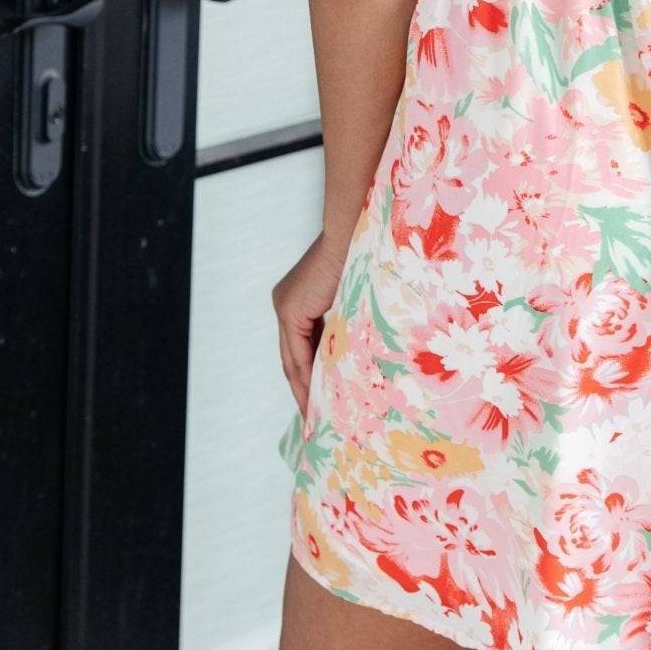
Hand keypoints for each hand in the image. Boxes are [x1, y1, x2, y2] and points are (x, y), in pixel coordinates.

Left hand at [272, 232, 348, 420]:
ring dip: (304, 388)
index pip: (300, 346)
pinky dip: (307, 376)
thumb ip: (348, 323)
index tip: (321, 398)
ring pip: (292, 359)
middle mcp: (285, 303)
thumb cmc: (366, 258)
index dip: (309, 374)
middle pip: (292, 357)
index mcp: (297, 299)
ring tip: (317, 415)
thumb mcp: (354, 299)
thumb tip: (360, 351)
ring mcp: (284, 307)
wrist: (357, 232)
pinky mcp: (290, 310)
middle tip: (315, 416)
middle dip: (303, 388)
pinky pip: (298, 353)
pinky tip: (318, 397)